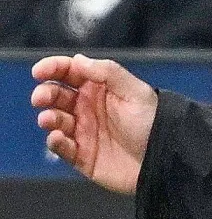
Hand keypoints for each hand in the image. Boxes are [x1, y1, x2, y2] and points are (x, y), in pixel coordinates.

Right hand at [31, 54, 157, 193]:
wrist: (166, 158)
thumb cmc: (154, 122)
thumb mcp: (135, 92)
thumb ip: (107, 72)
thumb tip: (77, 60)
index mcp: (100, 89)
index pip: (70, 73)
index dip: (53, 68)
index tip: (39, 72)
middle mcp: (89, 108)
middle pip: (56, 95)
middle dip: (45, 94)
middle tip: (42, 98)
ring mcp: (84, 131)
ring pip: (54, 120)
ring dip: (48, 117)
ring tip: (51, 119)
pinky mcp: (83, 155)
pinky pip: (61, 147)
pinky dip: (55, 142)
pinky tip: (58, 137)